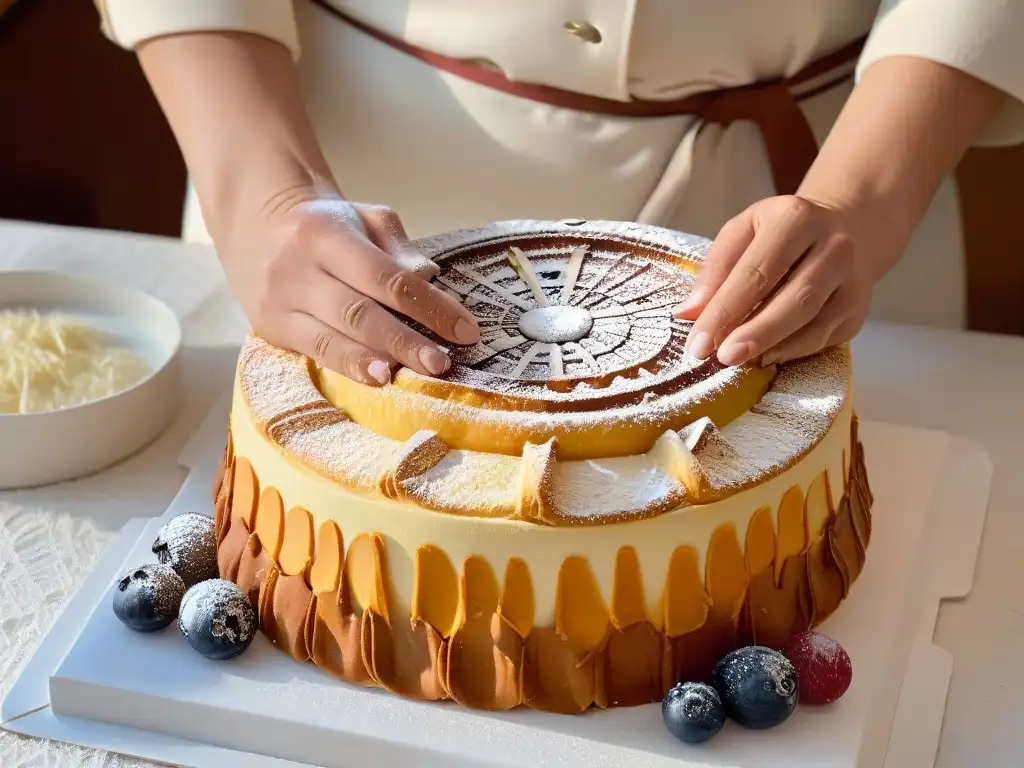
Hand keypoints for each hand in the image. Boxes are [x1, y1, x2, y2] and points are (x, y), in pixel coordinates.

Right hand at [219, 193, 479, 385]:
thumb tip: (427, 274)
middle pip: (360, 313)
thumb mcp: (362, 217)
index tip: (465, 330)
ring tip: (406, 377)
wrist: (255, 223)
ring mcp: (279, 302)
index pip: (386, 277)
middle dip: (405, 342)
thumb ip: (396, 244)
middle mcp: (297, 269)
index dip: (428, 306)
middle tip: (442, 363)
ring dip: (373, 361)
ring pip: (331, 339)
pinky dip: (347, 366)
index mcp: (325, 235)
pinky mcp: (270, 328)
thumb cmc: (326, 224)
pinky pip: (315, 352)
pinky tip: (374, 377)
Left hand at [673, 196, 874, 366]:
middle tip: (722, 359)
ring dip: (773, 347)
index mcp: (796, 219)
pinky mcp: (858, 309)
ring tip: (741, 361)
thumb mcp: (741, 233)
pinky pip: (824, 338)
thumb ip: (714, 271)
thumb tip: (688, 313)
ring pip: (813, 323)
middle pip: (793, 299)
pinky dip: (792, 352)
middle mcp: (833, 246)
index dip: (724, 311)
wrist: (842, 230)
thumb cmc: (778, 234)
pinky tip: (767, 357)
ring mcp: (853, 280)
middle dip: (754, 334)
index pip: (755, 273)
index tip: (699, 344)